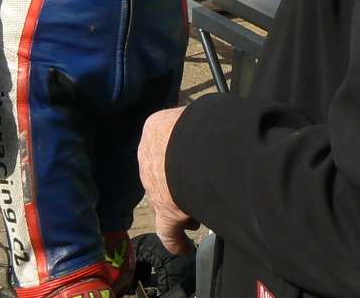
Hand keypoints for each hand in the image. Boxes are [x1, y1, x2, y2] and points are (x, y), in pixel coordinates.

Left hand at [138, 107, 198, 255]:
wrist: (193, 146)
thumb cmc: (197, 124)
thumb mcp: (191, 112)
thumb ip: (193, 119)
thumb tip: (212, 116)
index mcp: (154, 130)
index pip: (162, 143)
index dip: (175, 153)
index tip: (187, 158)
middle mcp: (148, 159)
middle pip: (163, 173)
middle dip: (177, 182)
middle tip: (195, 186)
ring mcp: (155, 188)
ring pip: (167, 200)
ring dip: (181, 206)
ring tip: (197, 212)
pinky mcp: (167, 213)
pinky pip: (169, 232)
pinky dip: (176, 240)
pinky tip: (183, 247)